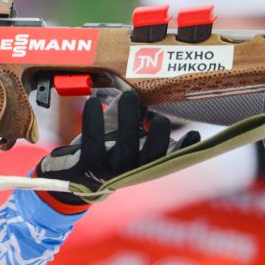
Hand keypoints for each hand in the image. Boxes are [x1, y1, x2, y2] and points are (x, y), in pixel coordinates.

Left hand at [36, 92, 199, 205]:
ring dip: (127, 120)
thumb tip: (142, 90)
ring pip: (124, 149)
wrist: (69, 174)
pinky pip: (92, 142)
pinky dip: (93, 120)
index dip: (185, 150)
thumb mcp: (122, 130)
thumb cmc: (103, 148)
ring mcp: (108, 172)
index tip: (194, 134)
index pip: (170, 158)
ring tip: (129, 96)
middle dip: (159, 135)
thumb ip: (135, 113)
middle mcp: (130, 171)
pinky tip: (93, 102)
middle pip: (151, 155)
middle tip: (159, 115)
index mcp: (144, 163)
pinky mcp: (85, 167)